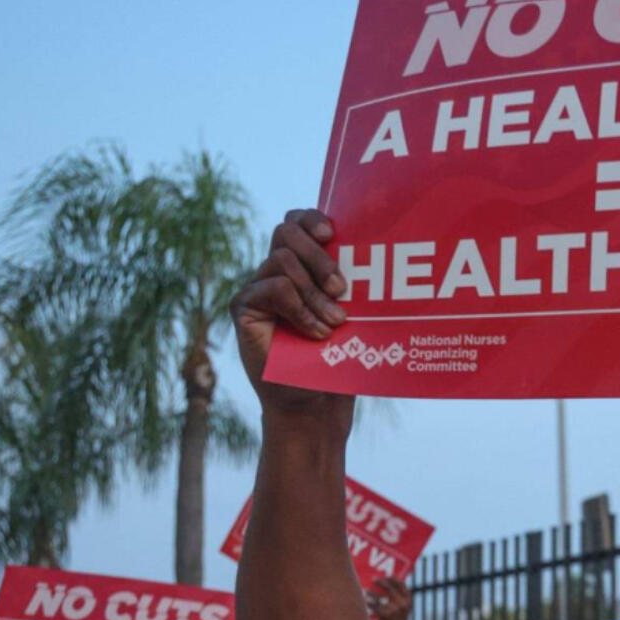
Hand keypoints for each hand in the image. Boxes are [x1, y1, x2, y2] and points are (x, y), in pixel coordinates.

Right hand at [229, 209, 355, 426]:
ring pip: (282, 260)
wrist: (315, 401)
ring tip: (335, 321)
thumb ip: (348, 281)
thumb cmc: (337, 356)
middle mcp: (275, 270)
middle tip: (342, 289)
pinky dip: (300, 308)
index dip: (312, 218)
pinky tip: (316, 332)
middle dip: (319, 256)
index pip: (298, 222)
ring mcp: (257, 287)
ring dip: (314, 291)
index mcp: (302, 264)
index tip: (334, 235)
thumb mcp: (351, 312)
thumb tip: (375, 251)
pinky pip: (274, 288)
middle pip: (287, 232)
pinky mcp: (244, 307)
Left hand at [367, 578, 412, 619]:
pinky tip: (365, 601)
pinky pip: (376, 606)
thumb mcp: (402, 607)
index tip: (385, 576)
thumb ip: (397, 596)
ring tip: (366, 590)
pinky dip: (369, 603)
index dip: (392, 578)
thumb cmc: (398, 619)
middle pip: (390, 588)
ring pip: (380, 597)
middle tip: (373, 579)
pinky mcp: (387, 615)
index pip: (401, 584)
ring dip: (372, 593)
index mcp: (408, 599)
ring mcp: (395, 609)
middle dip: (381, 582)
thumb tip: (386, 583)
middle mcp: (403, 603)